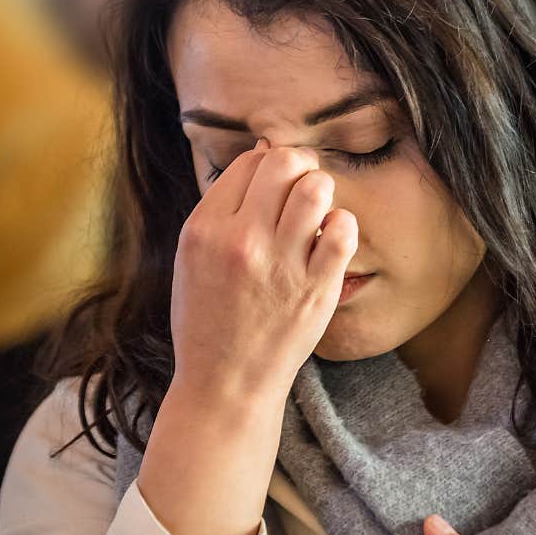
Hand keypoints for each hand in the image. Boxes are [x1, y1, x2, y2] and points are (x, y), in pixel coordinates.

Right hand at [168, 142, 357, 409]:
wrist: (225, 384)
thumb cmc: (208, 319)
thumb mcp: (192, 257)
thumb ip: (222, 206)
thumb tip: (263, 150)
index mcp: (204, 230)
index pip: (249, 163)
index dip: (267, 164)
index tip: (274, 186)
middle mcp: (241, 241)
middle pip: (284, 162)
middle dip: (299, 167)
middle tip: (301, 189)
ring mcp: (281, 265)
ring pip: (316, 188)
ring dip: (321, 193)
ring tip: (315, 214)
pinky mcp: (316, 289)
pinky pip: (343, 229)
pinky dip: (341, 226)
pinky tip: (328, 241)